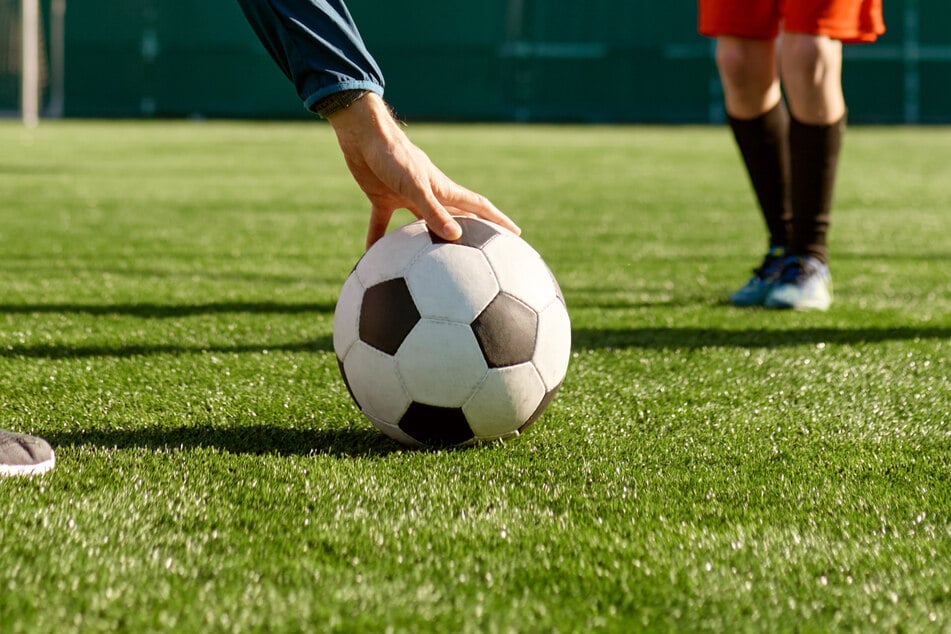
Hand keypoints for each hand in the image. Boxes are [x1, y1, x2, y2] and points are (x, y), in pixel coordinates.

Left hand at [327, 93, 519, 248]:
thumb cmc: (393, 155)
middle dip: (471, 233)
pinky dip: (380, 240)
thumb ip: (434, 212)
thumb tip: (455, 236)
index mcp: (443, 189)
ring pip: (421, 225)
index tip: (515, 234)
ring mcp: (406, 197)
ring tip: (434, 264)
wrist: (363, 134)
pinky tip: (375, 259)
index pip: (477, 206)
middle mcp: (428, 195)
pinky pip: (383, 225)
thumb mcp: (415, 186)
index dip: (497, 220)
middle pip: (455, 217)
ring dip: (427, 242)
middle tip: (483, 254)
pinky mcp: (383, 198)